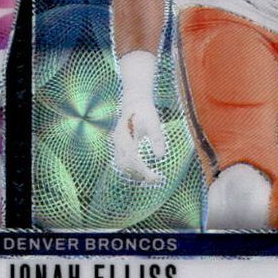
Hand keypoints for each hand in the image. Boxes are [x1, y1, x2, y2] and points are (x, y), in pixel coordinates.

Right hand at [111, 50, 165, 183]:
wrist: (135, 98)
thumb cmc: (145, 110)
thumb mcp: (154, 123)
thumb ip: (157, 140)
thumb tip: (160, 157)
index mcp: (126, 140)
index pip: (135, 163)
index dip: (146, 173)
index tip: (158, 178)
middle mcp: (118, 143)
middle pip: (126, 167)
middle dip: (140, 175)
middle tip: (156, 179)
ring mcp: (116, 142)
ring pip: (121, 165)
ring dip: (134, 173)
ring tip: (149, 176)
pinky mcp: (118, 141)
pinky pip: (121, 159)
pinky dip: (130, 167)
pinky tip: (141, 168)